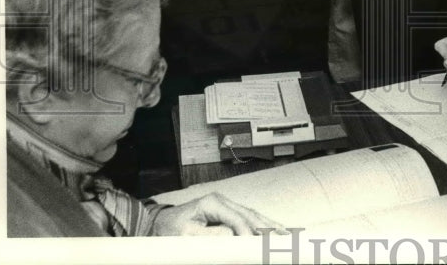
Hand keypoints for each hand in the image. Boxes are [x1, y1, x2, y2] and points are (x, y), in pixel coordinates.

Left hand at [153, 193, 283, 235]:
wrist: (160, 224)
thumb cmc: (170, 230)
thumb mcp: (186, 235)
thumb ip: (211, 236)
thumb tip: (235, 236)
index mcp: (212, 202)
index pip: (237, 218)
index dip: (248, 232)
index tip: (258, 244)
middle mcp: (222, 201)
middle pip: (250, 214)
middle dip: (267, 227)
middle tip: (283, 238)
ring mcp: (226, 206)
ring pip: (253, 215)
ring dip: (269, 225)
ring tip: (285, 233)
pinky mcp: (227, 214)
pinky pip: (248, 219)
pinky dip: (262, 225)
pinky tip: (273, 229)